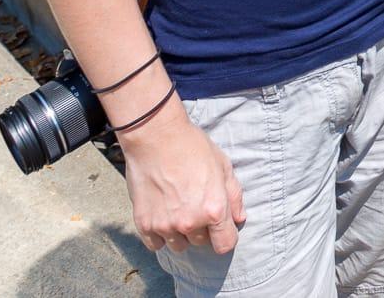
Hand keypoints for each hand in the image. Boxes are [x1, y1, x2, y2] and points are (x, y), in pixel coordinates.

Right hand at [121, 108, 246, 255]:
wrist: (156, 137)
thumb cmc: (193, 147)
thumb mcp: (223, 166)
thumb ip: (234, 196)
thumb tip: (238, 219)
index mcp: (214, 209)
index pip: (225, 244)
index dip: (225, 236)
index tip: (220, 228)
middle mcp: (190, 223)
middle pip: (201, 243)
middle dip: (202, 229)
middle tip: (195, 207)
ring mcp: (165, 225)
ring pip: (179, 245)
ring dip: (181, 233)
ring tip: (177, 209)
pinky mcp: (144, 224)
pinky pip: (156, 244)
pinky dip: (160, 235)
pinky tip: (162, 215)